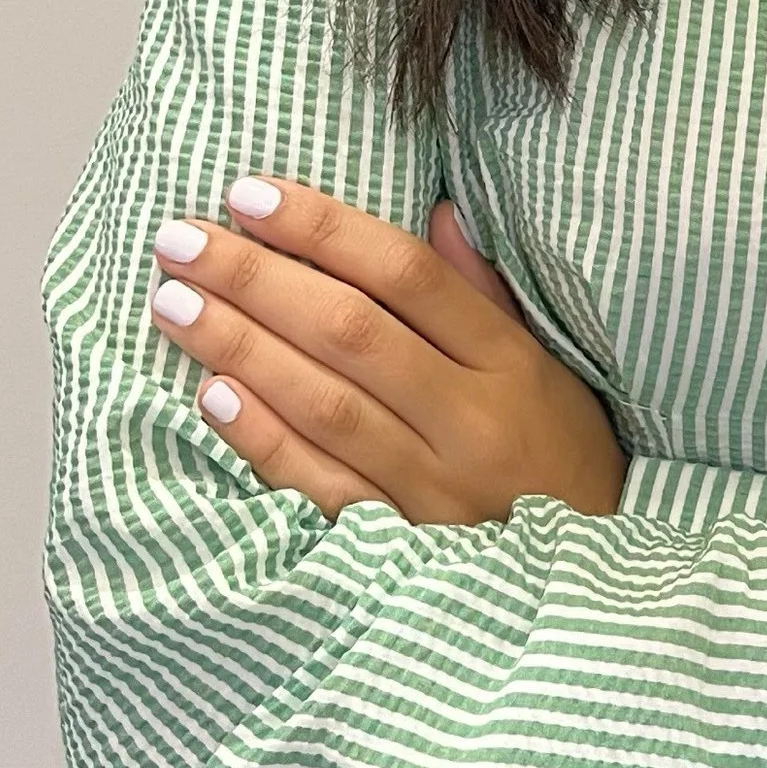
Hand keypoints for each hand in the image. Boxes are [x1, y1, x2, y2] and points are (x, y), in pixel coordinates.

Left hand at [146, 177, 628, 522]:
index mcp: (508, 361)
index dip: (325, 230)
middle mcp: (469, 421)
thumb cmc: (557, 448)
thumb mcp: (544, 361)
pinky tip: (210, 395)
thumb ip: (482, 290)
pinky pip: (319, 488)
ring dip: (240, 349)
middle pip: (351, 333)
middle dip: (257, 279)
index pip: (406, 276)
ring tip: (174, 303)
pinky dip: (262, 440)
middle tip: (180, 240)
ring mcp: (432, 490)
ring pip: (325, 406)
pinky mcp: (398, 551)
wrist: (593, 574)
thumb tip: (435, 209)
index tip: (250, 193)